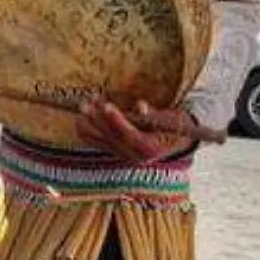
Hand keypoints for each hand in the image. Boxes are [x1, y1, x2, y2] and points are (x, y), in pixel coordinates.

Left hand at [78, 99, 194, 163]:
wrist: (179, 140)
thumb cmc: (176, 125)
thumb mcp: (170, 118)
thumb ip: (155, 115)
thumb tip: (140, 107)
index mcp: (150, 148)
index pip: (129, 134)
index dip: (116, 120)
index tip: (106, 106)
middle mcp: (135, 155)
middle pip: (112, 138)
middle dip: (97, 120)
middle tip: (85, 105)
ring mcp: (125, 155)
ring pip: (103, 141)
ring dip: (89, 125)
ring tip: (81, 109)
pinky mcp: (118, 152)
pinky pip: (100, 144)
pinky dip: (89, 134)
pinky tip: (79, 122)